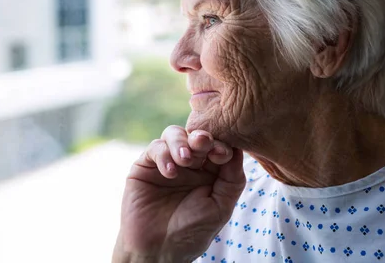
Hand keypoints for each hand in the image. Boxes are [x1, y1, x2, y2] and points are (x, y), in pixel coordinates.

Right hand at [112, 126, 245, 262]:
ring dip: (181, 142)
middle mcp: (190, 163)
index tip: (222, 153)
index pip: (218, 146)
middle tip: (203, 143)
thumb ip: (232, 179)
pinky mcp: (145, 166)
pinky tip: (170, 172)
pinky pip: (155, 148)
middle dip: (202, 137)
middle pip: (196, 135)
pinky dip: (163, 155)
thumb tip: (238, 149)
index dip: (221, 144)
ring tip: (185, 160)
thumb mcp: (221, 206)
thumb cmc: (192, 231)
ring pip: (174, 134)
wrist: (158, 250)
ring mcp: (167, 162)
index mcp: (210, 171)